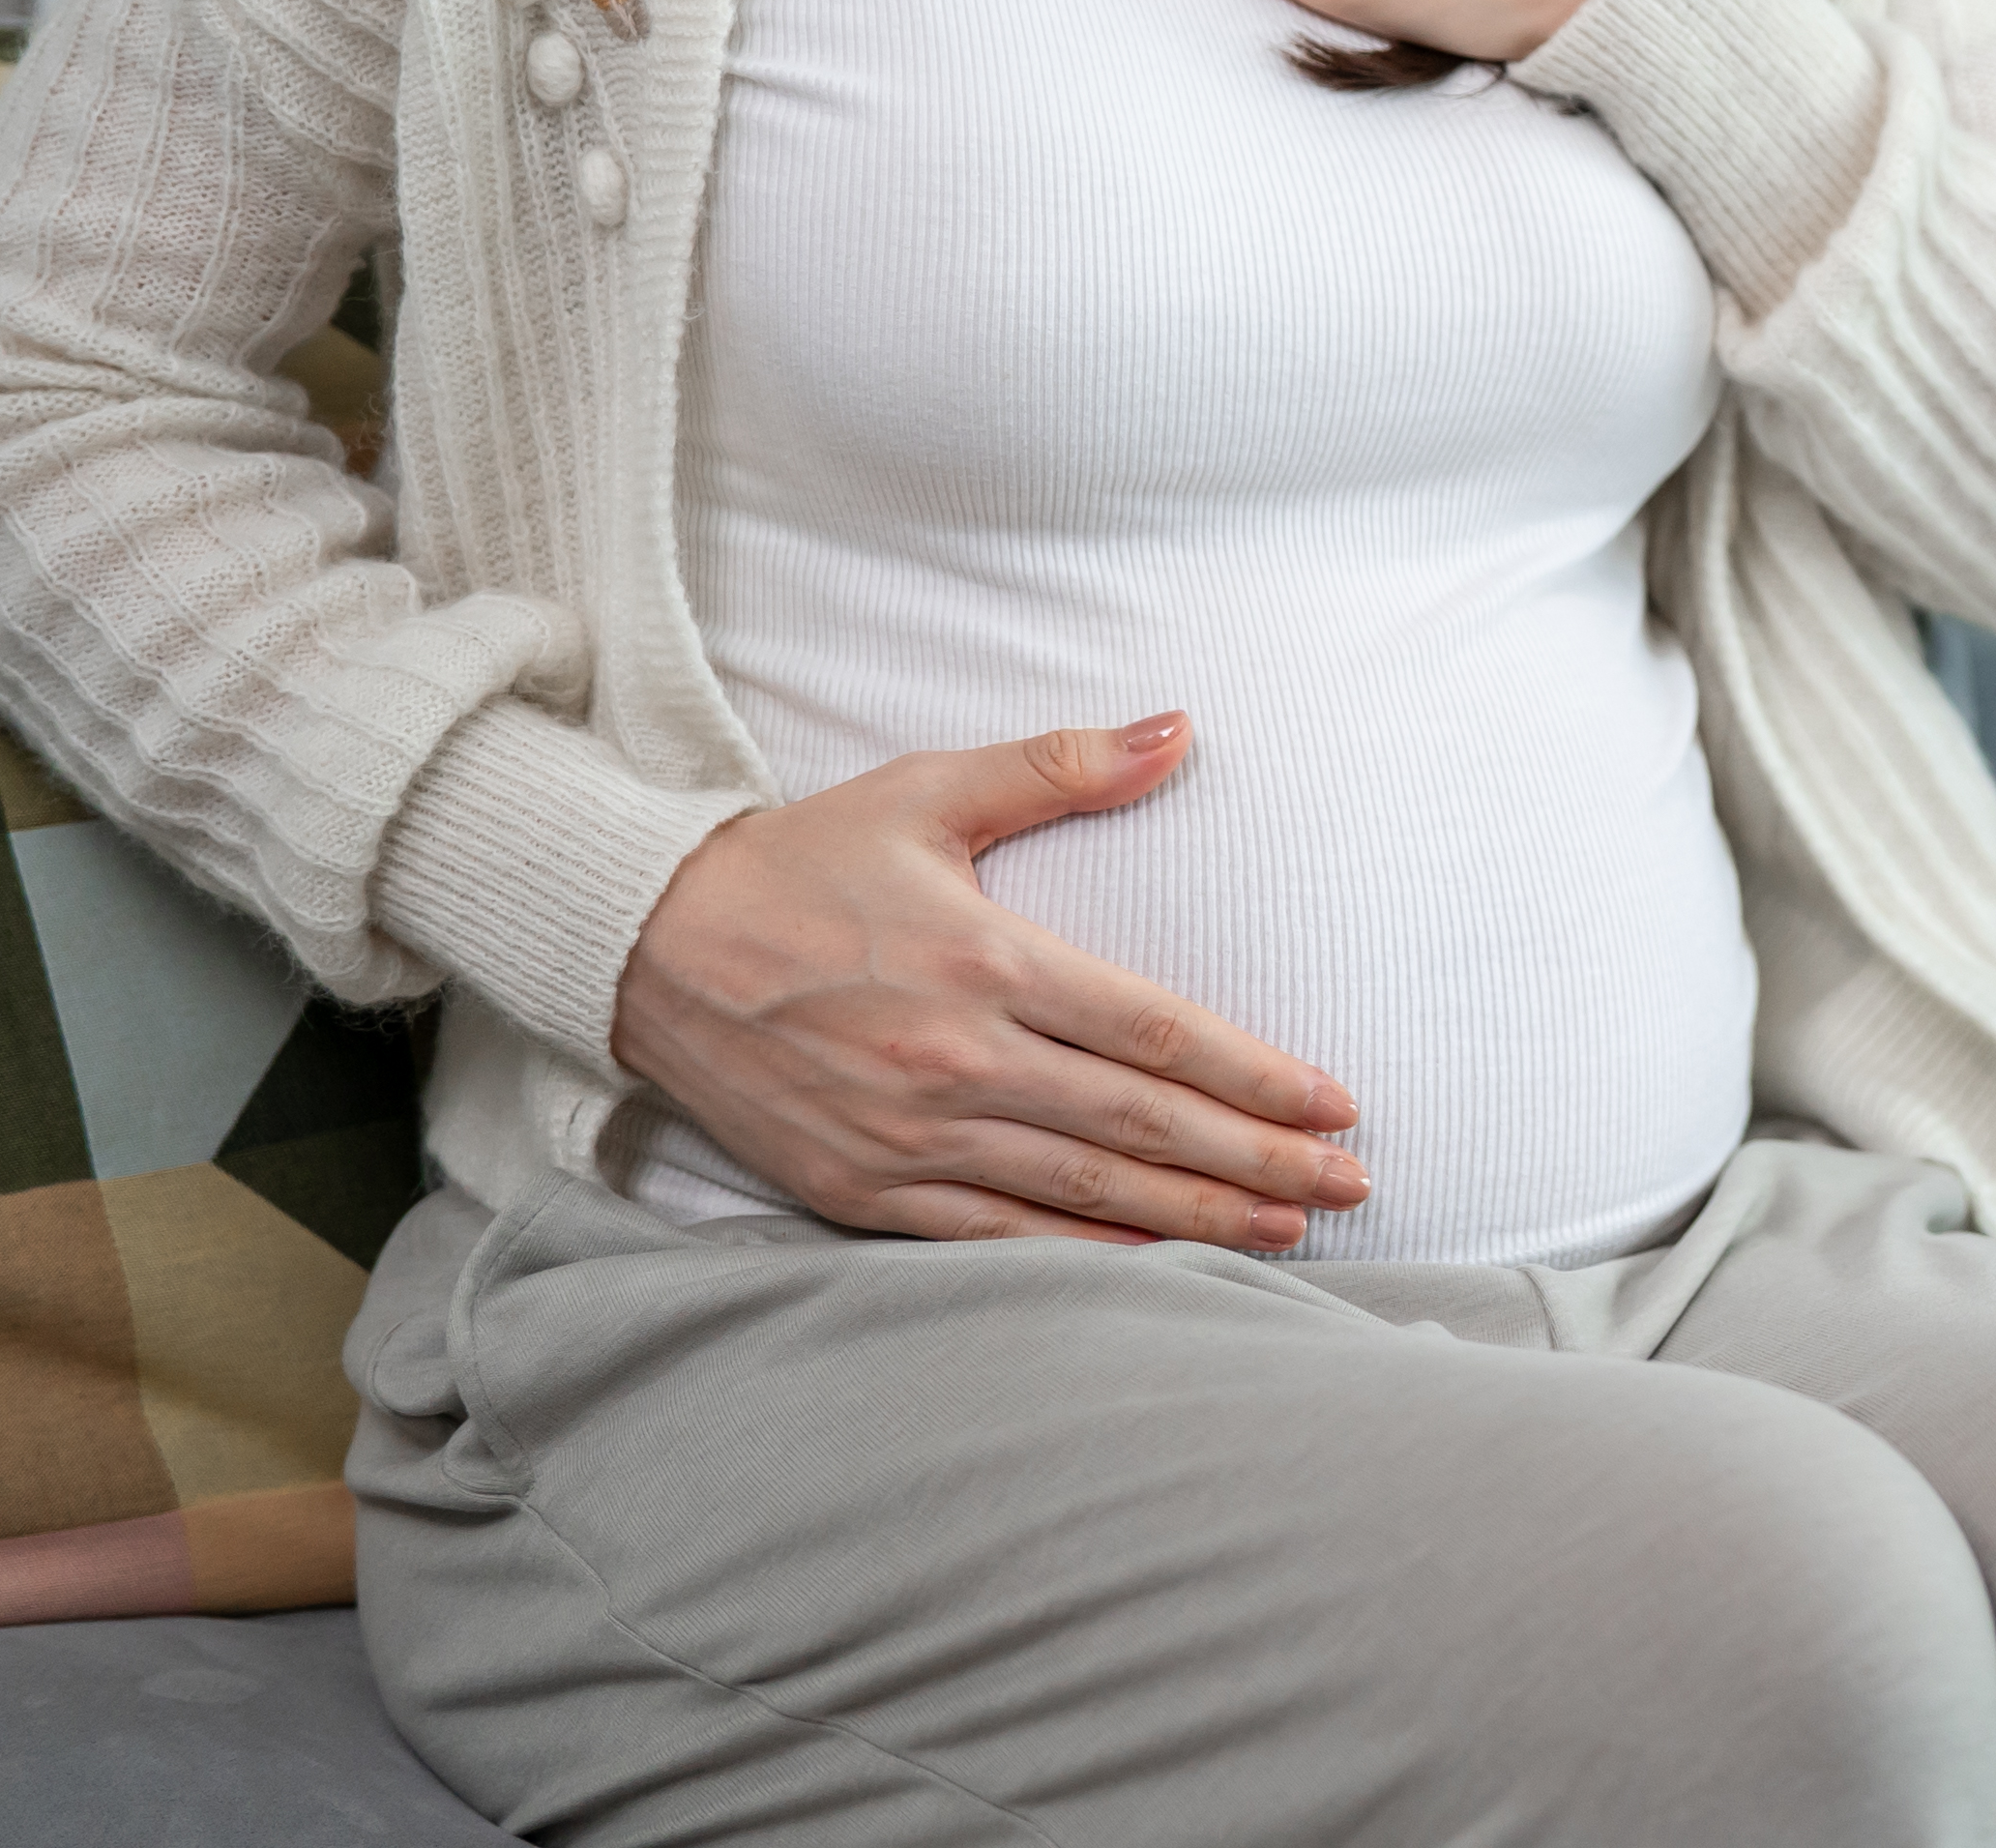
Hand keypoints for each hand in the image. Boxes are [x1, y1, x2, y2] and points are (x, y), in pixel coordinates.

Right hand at [611, 716, 1370, 1248]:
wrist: (642, 945)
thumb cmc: (802, 861)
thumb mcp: (929, 793)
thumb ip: (1060, 767)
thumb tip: (1178, 730)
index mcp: (984, 961)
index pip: (1153, 1031)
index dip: (1255, 1073)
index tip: (1335, 1099)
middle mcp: (955, 1060)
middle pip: (1138, 1123)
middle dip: (1256, 1158)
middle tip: (1352, 1182)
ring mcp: (909, 1137)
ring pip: (1081, 1192)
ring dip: (1193, 1217)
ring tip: (1288, 1229)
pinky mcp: (862, 1190)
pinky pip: (995, 1239)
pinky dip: (1085, 1256)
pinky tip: (1158, 1264)